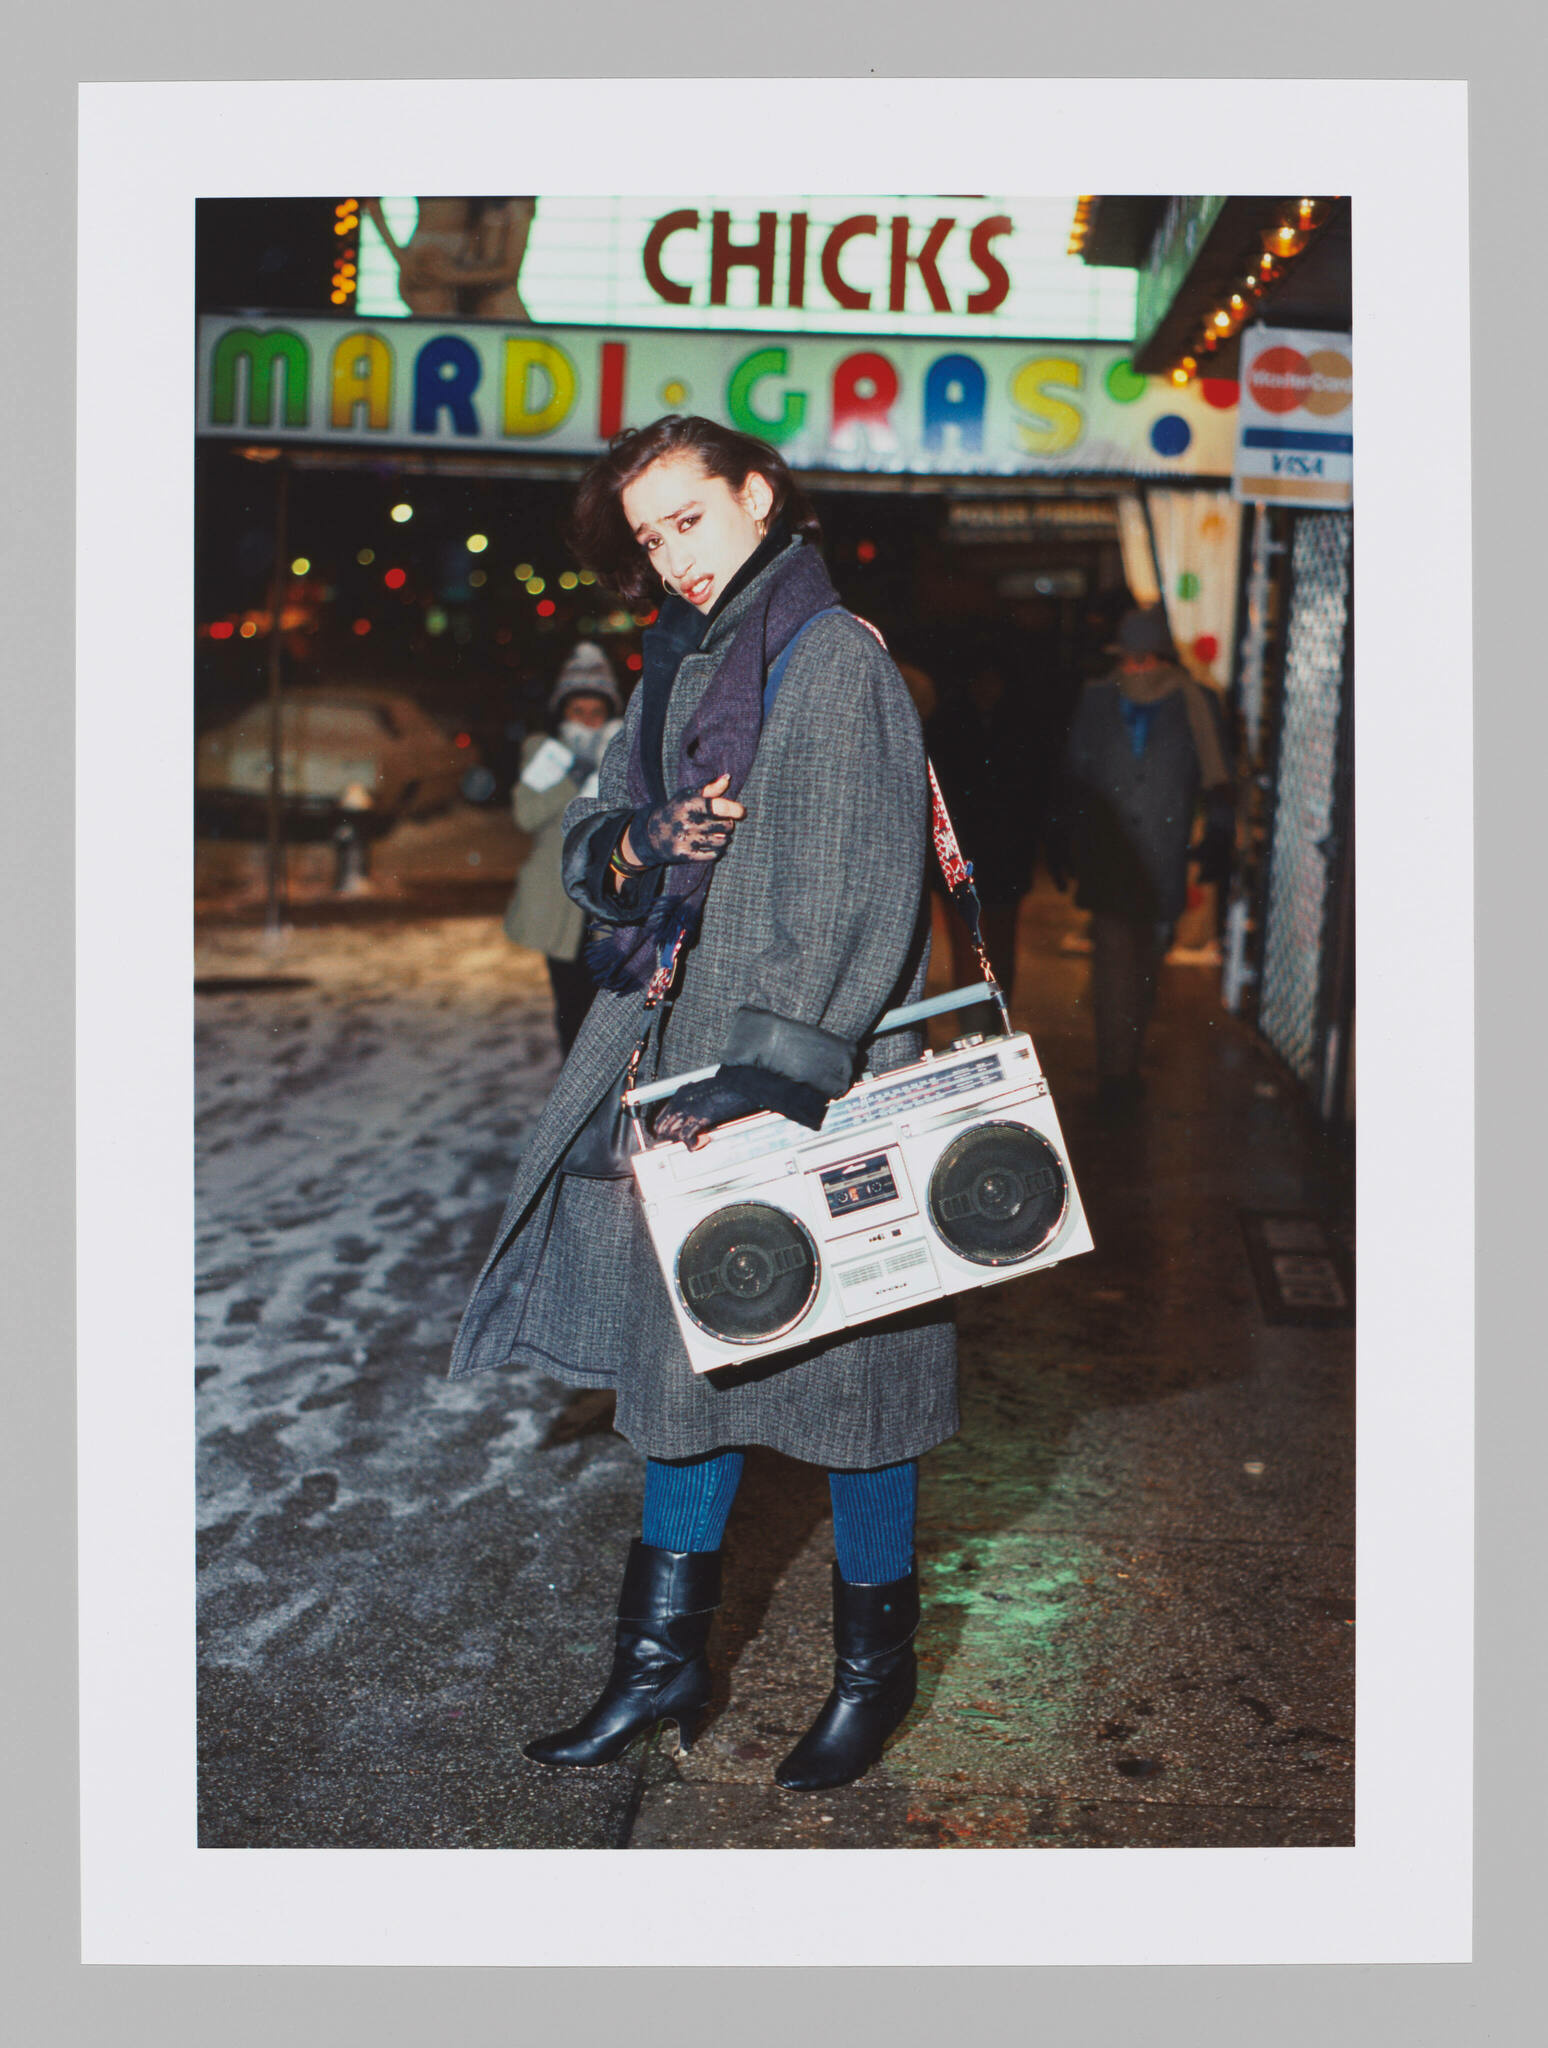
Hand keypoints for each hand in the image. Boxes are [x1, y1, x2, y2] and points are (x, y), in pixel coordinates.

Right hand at [630, 774, 745, 865]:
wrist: (652, 834)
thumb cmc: (676, 810)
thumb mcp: (688, 795)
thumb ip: (710, 788)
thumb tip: (727, 778)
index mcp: (689, 804)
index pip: (720, 807)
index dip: (736, 810)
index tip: (741, 812)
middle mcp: (688, 822)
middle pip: (725, 826)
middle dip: (729, 824)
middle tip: (723, 823)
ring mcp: (687, 840)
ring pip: (722, 841)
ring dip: (725, 838)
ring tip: (719, 834)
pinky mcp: (686, 856)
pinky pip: (714, 854)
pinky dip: (718, 850)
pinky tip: (713, 844)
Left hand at [653, 1072, 760, 1149]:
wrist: (739, 1084)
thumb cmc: (727, 1087)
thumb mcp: (706, 1089)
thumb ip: (696, 1099)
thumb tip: (694, 1113)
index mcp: (682, 1093)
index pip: (663, 1115)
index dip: (666, 1128)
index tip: (672, 1136)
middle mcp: (681, 1101)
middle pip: (663, 1125)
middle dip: (672, 1136)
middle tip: (685, 1141)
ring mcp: (688, 1109)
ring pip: (671, 1131)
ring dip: (681, 1140)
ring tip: (693, 1143)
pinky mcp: (698, 1117)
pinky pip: (685, 1136)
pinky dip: (691, 1143)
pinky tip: (698, 1144)